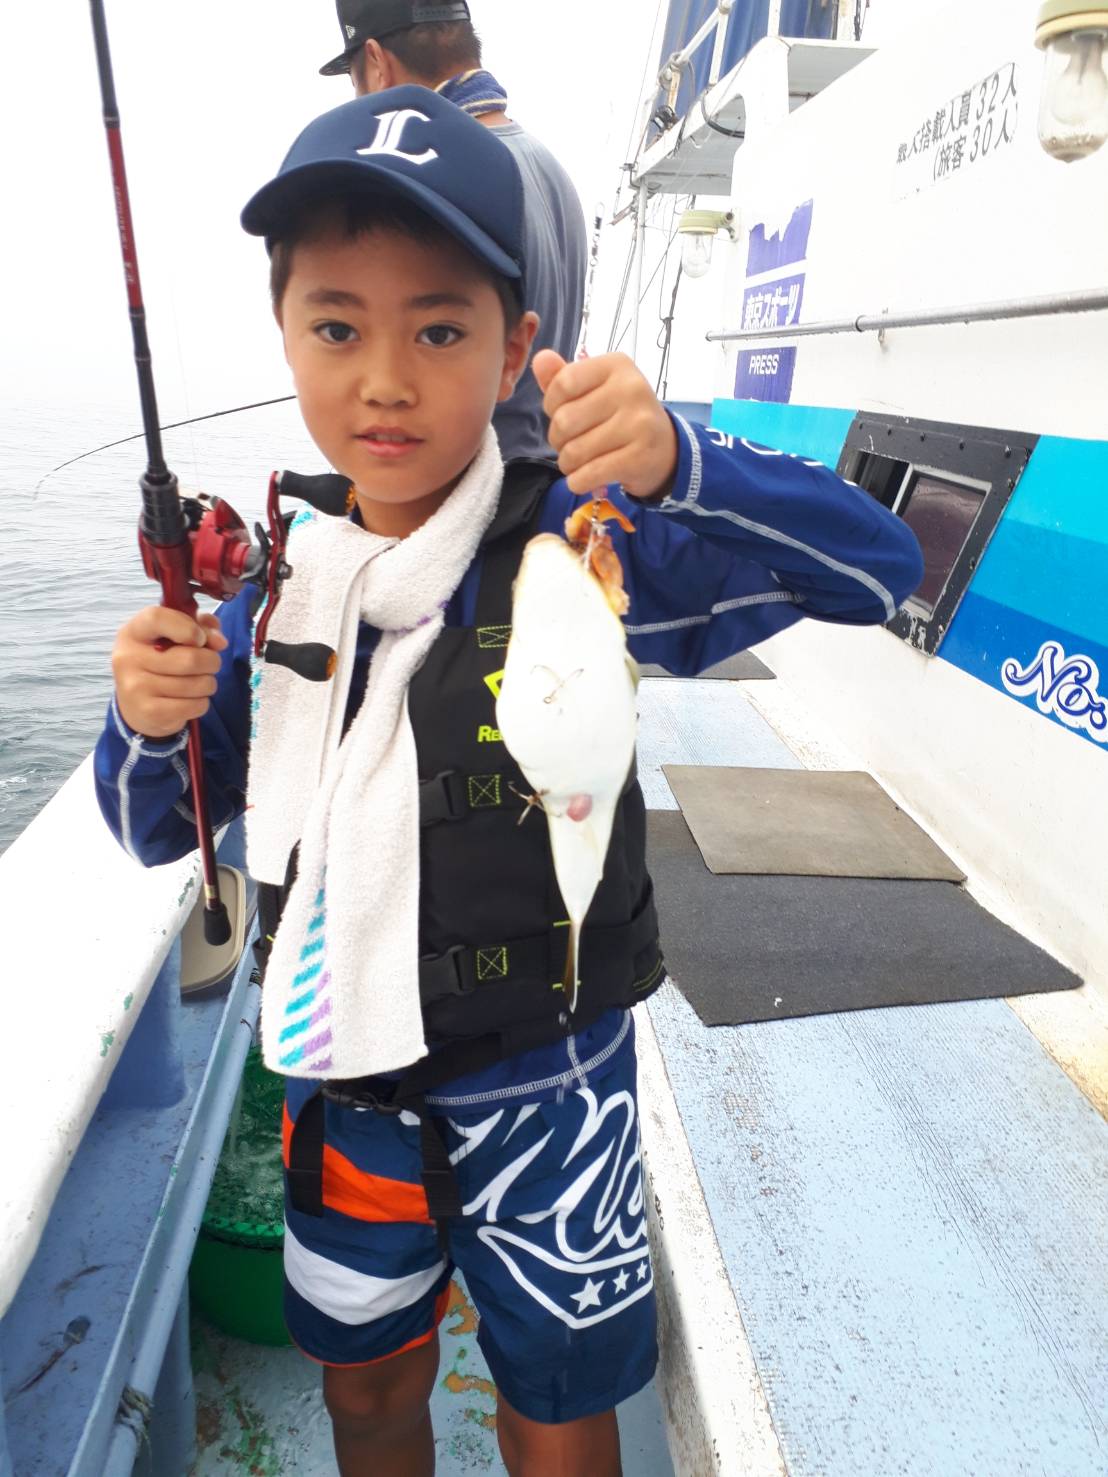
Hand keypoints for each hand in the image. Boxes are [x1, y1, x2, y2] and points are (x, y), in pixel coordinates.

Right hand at [112, 607, 227, 737]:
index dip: (188, 627)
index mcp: (133, 632)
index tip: (200, 638)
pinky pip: (195, 705)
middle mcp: (129, 658)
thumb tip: (219, 641)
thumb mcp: (175, 635)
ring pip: (197, 684)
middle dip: (212, 661)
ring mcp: (136, 687)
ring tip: (198, 682)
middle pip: (191, 659)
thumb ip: (201, 626)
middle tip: (209, 664)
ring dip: (208, 683)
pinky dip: (202, 702)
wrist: (137, 704)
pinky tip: (191, 699)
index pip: (157, 618)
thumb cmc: (162, 661)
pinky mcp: (149, 712)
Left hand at [532, 350, 677, 499]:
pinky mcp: (639, 458)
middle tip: (570, 443)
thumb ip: (563, 377)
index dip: (551, 404)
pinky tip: (583, 478)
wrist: (665, 448)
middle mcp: (632, 389)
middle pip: (564, 420)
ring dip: (567, 464)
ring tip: (579, 462)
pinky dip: (578, 481)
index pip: (563, 383)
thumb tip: (540, 359)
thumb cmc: (621, 415)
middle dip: (558, 439)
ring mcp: (638, 424)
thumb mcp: (595, 389)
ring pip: (574, 452)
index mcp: (617, 365)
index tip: (561, 413)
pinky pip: (589, 474)